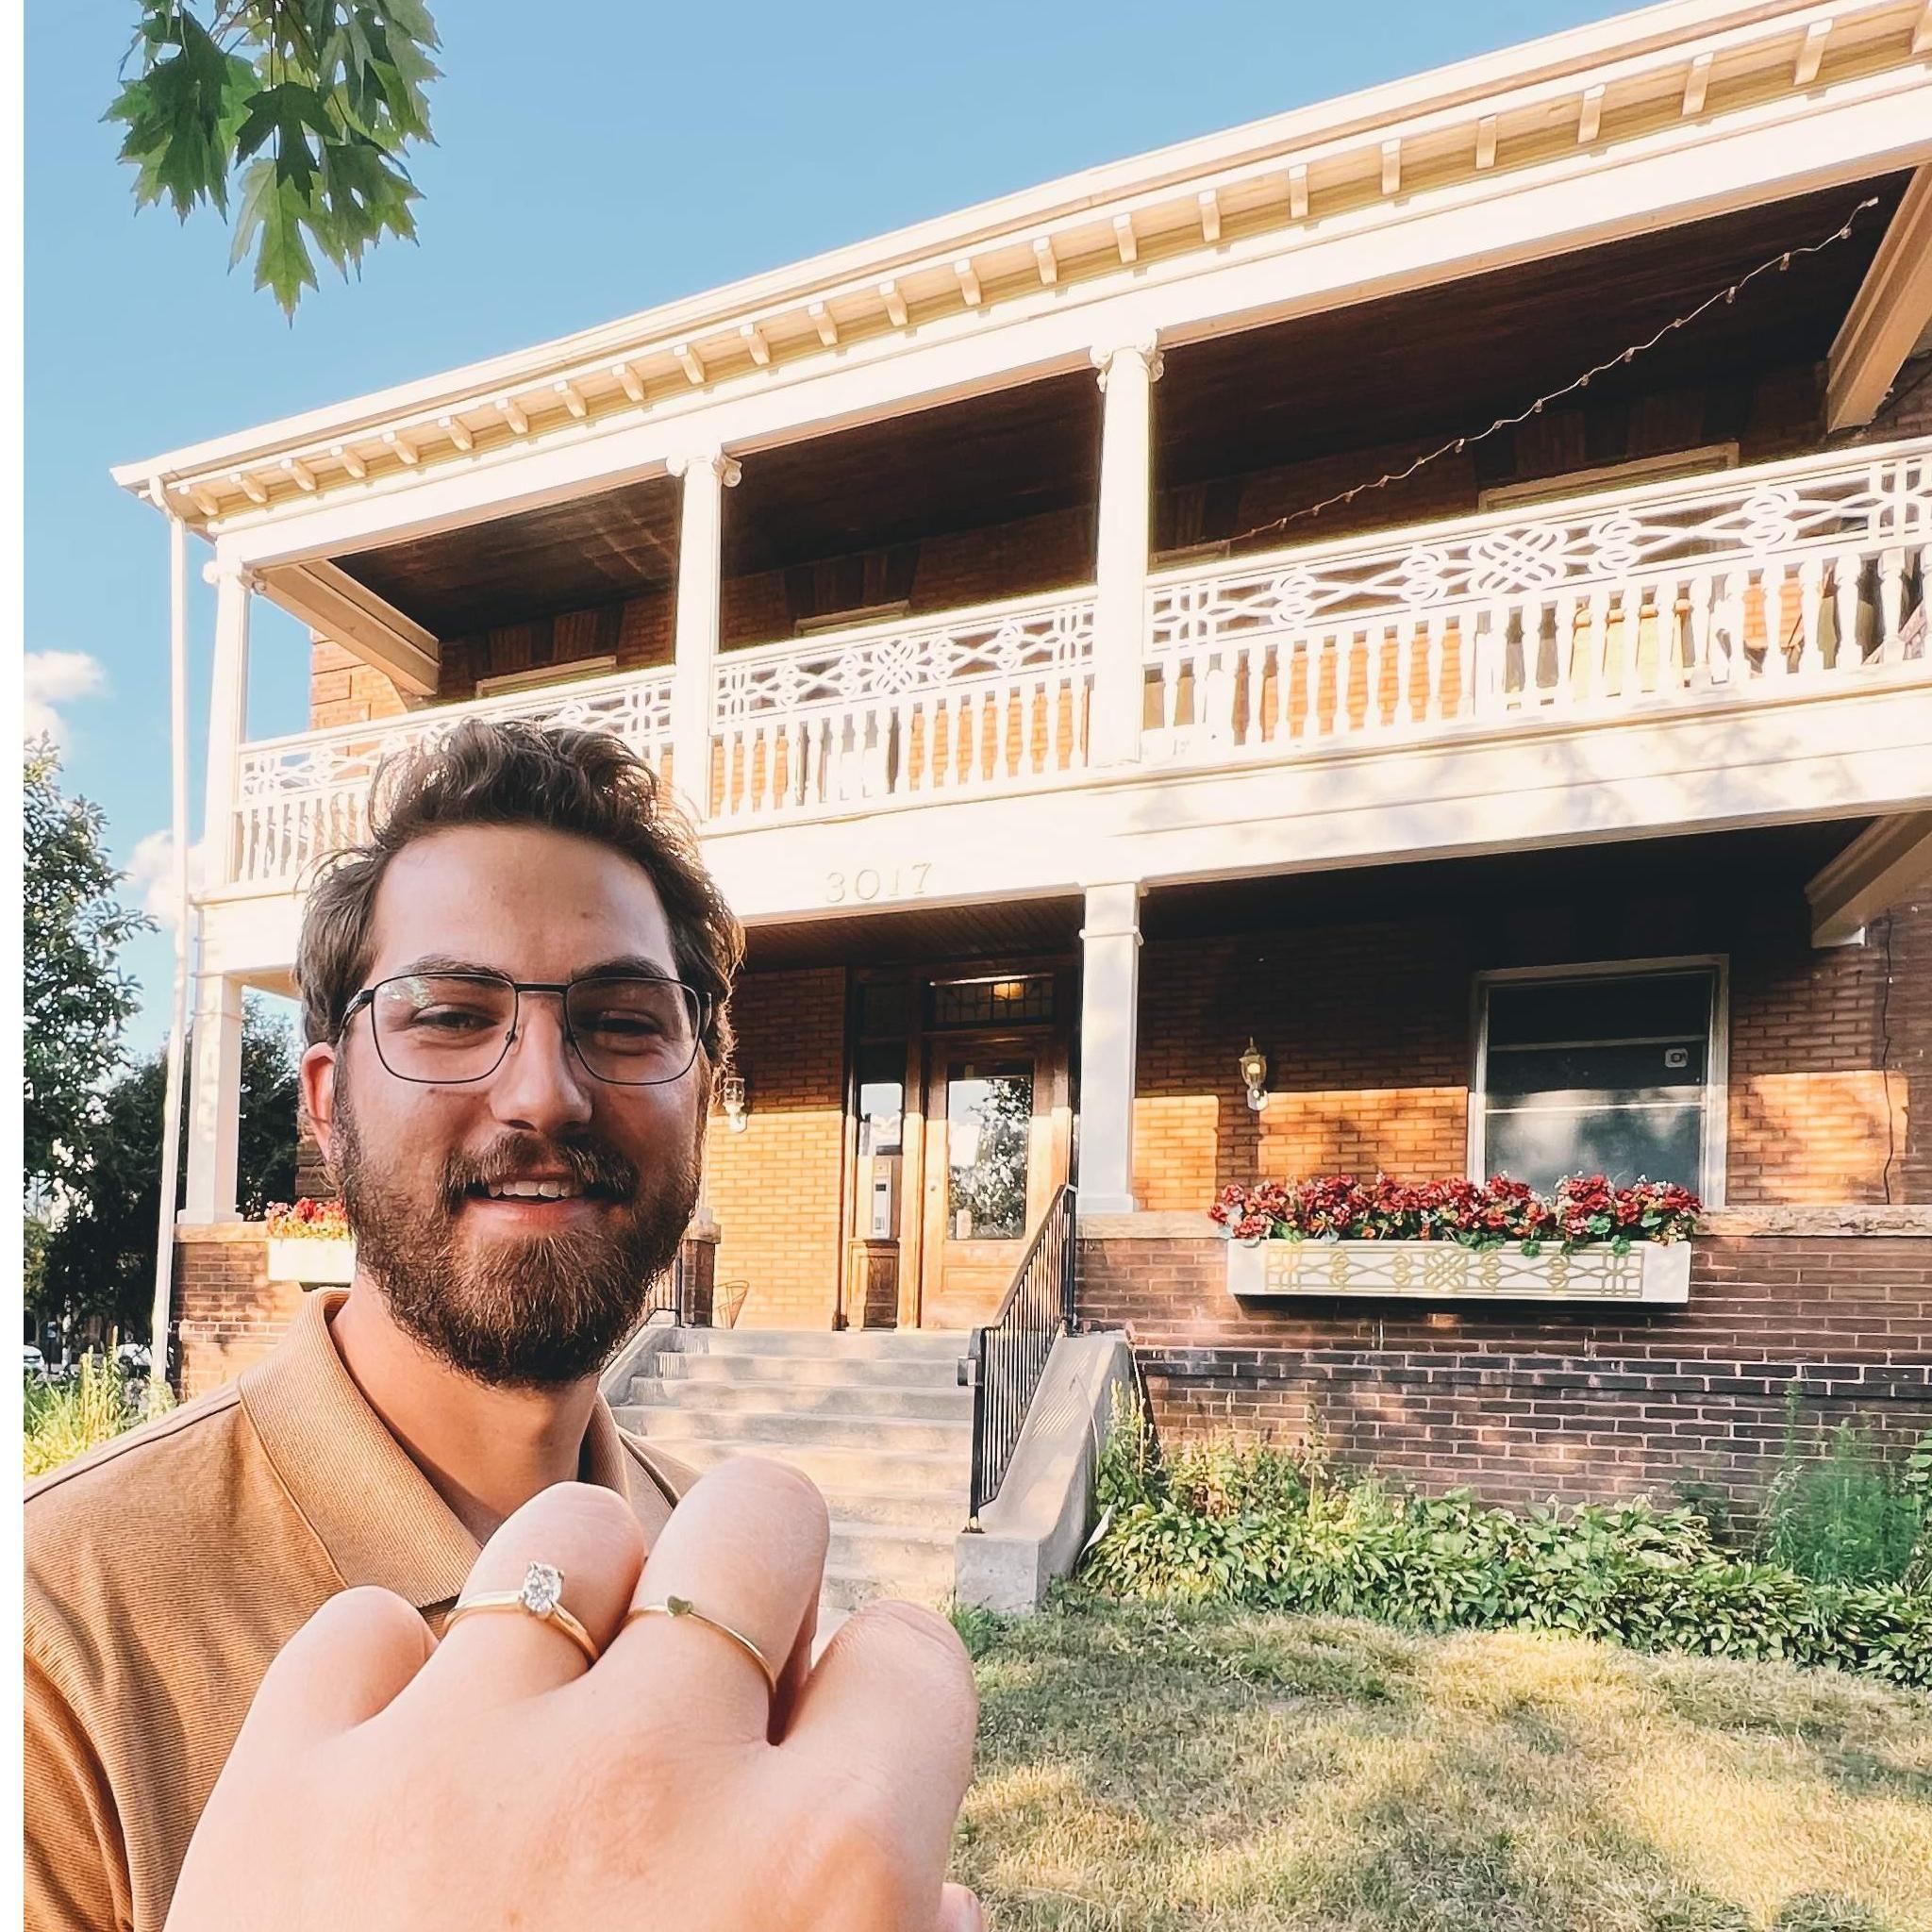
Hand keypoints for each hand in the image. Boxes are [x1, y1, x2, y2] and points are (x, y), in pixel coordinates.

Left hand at [165, 1460, 982, 1930]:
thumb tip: (948, 1897)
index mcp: (822, 1879)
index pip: (911, 1653)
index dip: (875, 1702)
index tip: (828, 1745)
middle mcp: (656, 1784)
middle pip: (763, 1511)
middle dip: (758, 1575)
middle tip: (713, 1665)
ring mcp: (460, 1771)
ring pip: (566, 1530)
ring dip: (581, 1602)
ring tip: (558, 1700)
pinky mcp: (286, 1797)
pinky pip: (366, 1630)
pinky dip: (387, 1690)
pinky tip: (404, 1781)